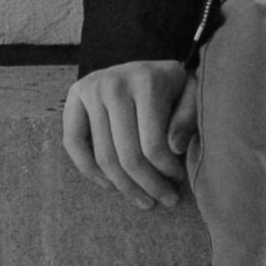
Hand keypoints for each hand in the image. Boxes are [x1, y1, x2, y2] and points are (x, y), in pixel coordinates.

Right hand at [62, 57, 197, 208]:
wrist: (144, 65)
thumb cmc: (172, 86)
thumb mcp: (191, 94)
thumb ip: (188, 118)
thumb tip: (173, 148)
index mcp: (146, 82)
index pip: (153, 144)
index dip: (166, 171)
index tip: (179, 179)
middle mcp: (113, 83)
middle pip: (127, 155)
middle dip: (148, 186)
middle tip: (165, 200)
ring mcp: (90, 90)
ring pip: (102, 157)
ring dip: (124, 187)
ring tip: (144, 200)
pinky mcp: (73, 97)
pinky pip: (73, 143)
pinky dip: (90, 171)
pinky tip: (111, 185)